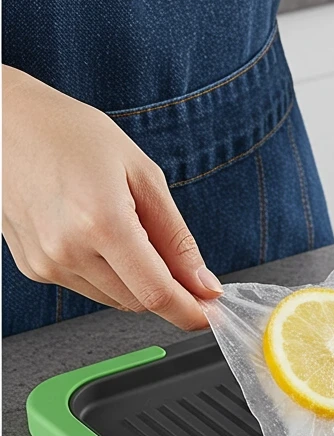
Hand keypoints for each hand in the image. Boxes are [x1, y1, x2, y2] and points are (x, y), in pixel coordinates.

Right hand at [2, 66, 220, 328]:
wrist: (2, 121)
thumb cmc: (70, 134)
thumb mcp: (142, 175)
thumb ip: (177, 238)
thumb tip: (204, 285)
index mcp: (102, 222)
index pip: (158, 294)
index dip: (191, 311)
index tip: (211, 313)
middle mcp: (69, 250)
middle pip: (140, 302)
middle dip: (168, 290)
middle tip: (177, 260)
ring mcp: (47, 263)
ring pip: (117, 299)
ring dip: (136, 281)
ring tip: (126, 229)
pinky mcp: (34, 268)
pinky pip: (90, 288)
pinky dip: (109, 273)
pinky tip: (97, 234)